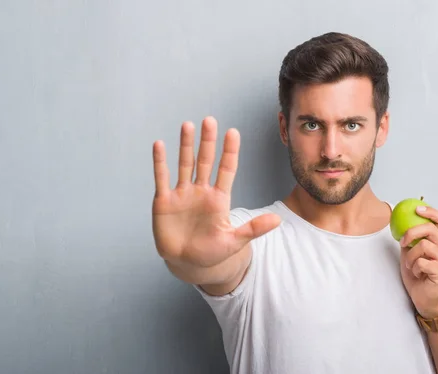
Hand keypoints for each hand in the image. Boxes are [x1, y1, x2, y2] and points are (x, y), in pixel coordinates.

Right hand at [152, 116, 280, 267]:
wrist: (187, 263)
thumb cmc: (212, 252)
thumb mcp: (233, 241)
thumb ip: (253, 229)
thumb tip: (278, 219)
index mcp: (219, 198)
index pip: (226, 169)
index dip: (229, 151)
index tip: (233, 132)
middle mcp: (201, 191)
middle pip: (205, 161)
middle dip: (208, 141)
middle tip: (210, 120)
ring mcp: (182, 194)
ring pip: (184, 164)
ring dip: (185, 145)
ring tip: (188, 125)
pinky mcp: (164, 201)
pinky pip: (162, 178)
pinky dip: (160, 162)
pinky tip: (159, 145)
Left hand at [398, 205, 437, 318]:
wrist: (423, 298)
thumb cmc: (417, 275)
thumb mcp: (410, 253)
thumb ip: (410, 239)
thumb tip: (399, 222)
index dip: (431, 211)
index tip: (417, 209)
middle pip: (430, 229)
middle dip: (412, 233)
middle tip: (403, 242)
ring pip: (423, 246)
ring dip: (410, 256)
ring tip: (411, 266)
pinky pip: (421, 262)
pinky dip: (414, 268)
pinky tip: (418, 274)